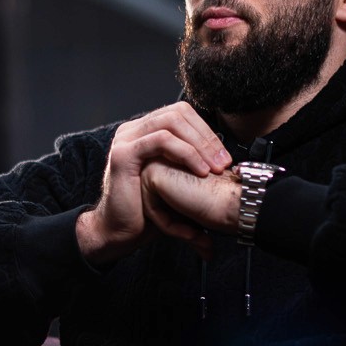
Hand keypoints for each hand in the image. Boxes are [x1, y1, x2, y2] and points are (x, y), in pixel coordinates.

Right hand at [76, 102, 230, 264]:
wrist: (121, 232)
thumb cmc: (148, 209)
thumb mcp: (173, 178)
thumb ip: (189, 160)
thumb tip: (221, 154)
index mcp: (144, 132)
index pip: (180, 113)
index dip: (205, 130)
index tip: (223, 156)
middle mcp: (133, 130)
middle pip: (177, 113)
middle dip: (206, 137)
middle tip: (224, 162)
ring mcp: (126, 139)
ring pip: (170, 122)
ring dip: (199, 144)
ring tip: (215, 167)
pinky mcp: (124, 154)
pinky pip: (160, 141)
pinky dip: (185, 153)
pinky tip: (200, 170)